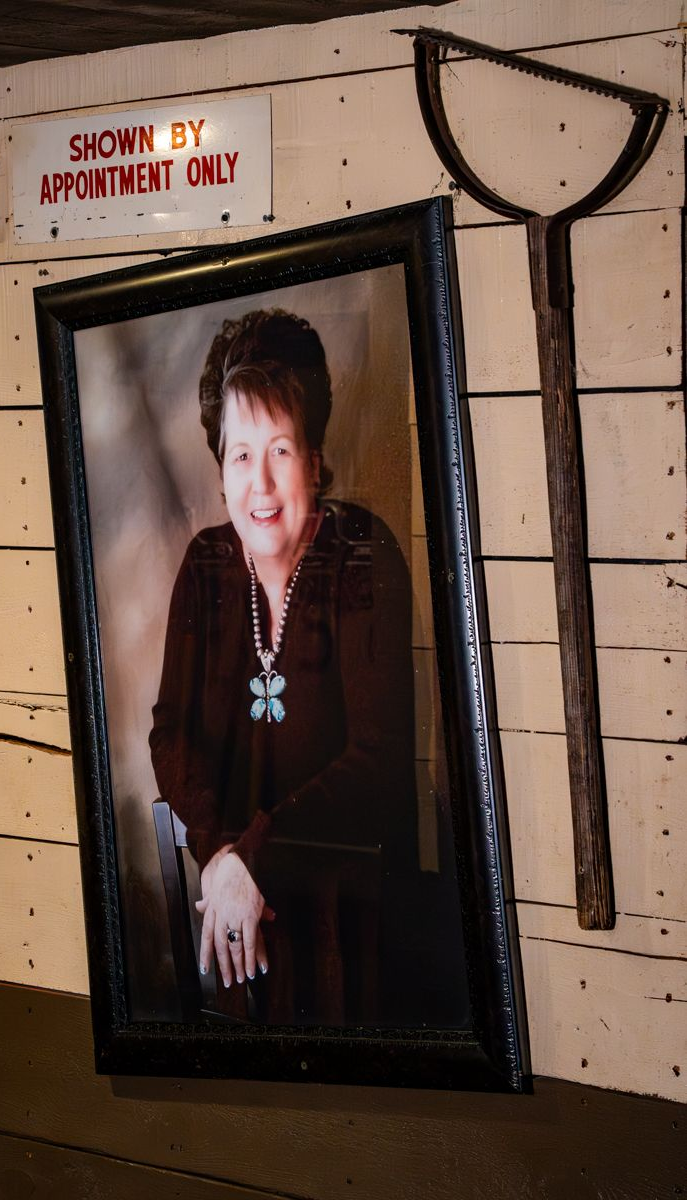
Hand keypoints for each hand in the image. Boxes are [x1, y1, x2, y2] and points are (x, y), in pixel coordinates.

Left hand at [196, 848, 274, 986]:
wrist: (242, 861)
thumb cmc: (230, 871)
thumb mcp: (213, 886)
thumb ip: (207, 899)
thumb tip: (199, 905)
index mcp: (213, 910)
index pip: (207, 937)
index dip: (206, 954)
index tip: (206, 970)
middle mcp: (221, 916)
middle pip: (221, 946)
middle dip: (225, 966)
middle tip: (229, 981)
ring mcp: (235, 917)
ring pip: (235, 947)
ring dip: (239, 965)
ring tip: (243, 979)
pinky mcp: (250, 916)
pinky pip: (250, 940)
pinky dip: (251, 956)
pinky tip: (254, 968)